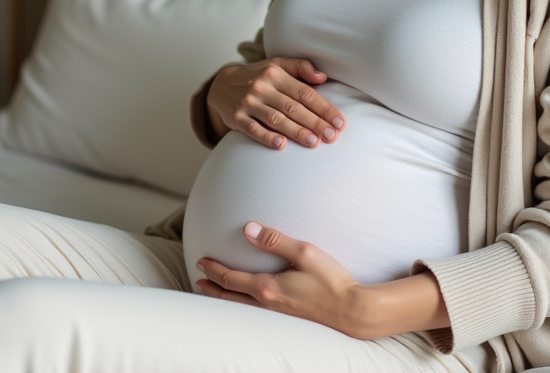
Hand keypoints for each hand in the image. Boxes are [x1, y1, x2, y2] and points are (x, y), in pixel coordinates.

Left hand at [194, 222, 367, 337]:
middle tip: (198, 278)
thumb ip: (275, 240)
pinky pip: (253, 313)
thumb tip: (248, 229)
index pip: (230, 279)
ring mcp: (276, 316)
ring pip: (239, 309)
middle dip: (211, 287)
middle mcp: (267, 304)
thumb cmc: (331, 280)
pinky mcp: (286, 320)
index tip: (201, 261)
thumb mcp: (304, 252)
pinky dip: (239, 306)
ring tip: (212, 291)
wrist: (351, 311)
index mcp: (268, 287)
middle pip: (229, 298)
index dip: (213, 270)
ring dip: (222, 299)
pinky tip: (243, 302)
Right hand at [207, 58, 344, 149]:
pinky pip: (253, 129)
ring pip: (276, 119)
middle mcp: (261, 87)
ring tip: (314, 143)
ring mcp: (248, 103)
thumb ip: (300, 67)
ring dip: (296, 132)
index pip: (305, 93)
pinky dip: (267, 137)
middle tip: (332, 136)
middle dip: (315, 123)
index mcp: (275, 73)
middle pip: (293, 108)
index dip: (324, 108)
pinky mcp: (236, 117)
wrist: (221, 85)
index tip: (339, 122)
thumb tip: (322, 77)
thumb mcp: (277, 64)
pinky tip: (281, 145)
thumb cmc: (258, 76)